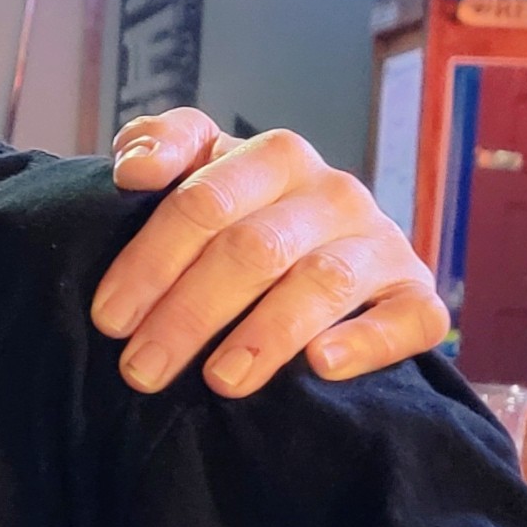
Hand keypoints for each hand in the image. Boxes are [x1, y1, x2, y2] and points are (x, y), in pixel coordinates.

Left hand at [88, 115, 447, 395]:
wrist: (338, 250)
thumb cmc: (249, 214)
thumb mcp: (204, 169)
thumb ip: (166, 145)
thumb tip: (133, 165)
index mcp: (276, 156)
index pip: (204, 201)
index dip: (150, 260)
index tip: (109, 318)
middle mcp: (333, 193)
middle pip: (253, 249)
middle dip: (189, 312)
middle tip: (142, 368)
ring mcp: (380, 243)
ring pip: (322, 283)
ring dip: (266, 334)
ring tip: (219, 381)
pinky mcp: (417, 294)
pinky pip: (408, 318)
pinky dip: (366, 342)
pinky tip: (321, 366)